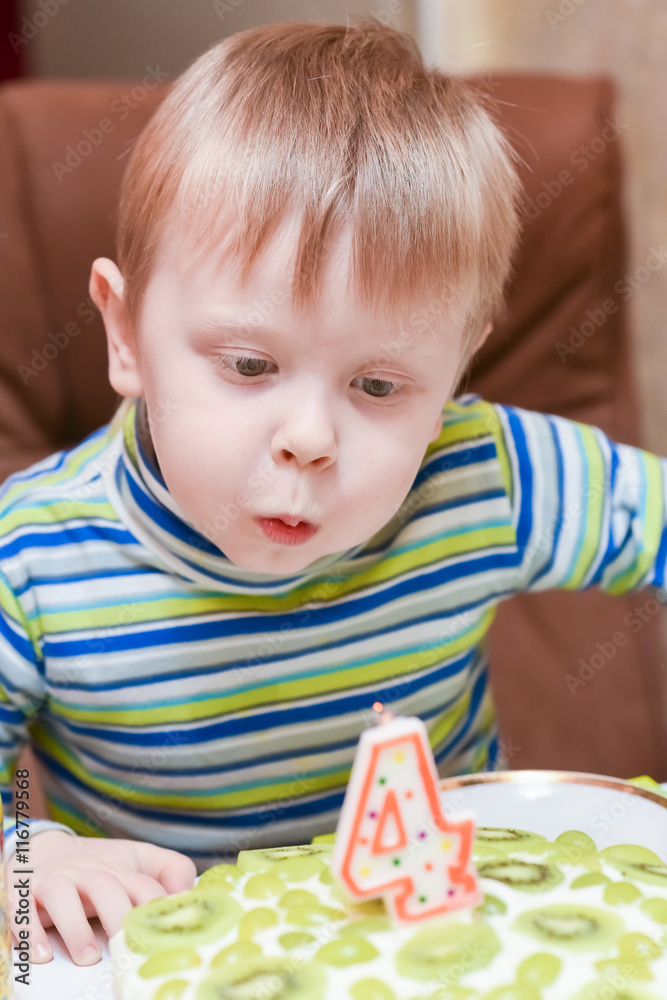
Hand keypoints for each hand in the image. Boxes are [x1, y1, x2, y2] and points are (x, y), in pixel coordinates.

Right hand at [8, 830, 195, 965]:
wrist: (47, 848)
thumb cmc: (101, 864)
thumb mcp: (138, 859)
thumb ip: (170, 869)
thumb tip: (191, 891)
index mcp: (120, 869)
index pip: (143, 885)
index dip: (156, 906)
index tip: (166, 932)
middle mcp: (89, 873)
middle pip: (105, 886)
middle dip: (117, 914)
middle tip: (127, 945)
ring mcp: (57, 881)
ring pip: (63, 897)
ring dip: (75, 928)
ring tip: (87, 957)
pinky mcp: (27, 893)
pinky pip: (22, 910)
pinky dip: (30, 931)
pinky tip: (41, 955)